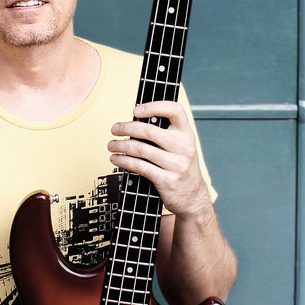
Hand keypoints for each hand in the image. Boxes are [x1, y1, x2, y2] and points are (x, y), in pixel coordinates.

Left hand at [109, 101, 210, 218]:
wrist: (193, 198)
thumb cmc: (181, 169)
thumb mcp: (181, 148)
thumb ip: (165, 135)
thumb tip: (135, 122)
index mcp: (187, 134)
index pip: (175, 110)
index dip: (154, 106)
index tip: (136, 110)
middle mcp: (183, 147)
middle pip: (149, 131)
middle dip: (127, 128)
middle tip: (115, 129)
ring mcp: (176, 165)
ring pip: (141, 149)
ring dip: (121, 146)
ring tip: (112, 145)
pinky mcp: (167, 180)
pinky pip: (140, 167)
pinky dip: (124, 161)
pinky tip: (117, 159)